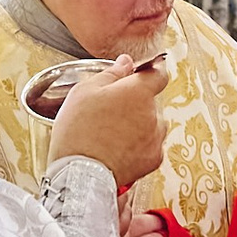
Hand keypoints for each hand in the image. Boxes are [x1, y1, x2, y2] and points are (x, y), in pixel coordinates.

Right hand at [48, 56, 169, 185]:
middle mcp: (153, 114)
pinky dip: (138, 146)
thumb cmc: (78, 132)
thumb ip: (111, 73)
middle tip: (109, 113)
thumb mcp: (84, 91)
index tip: (140, 75)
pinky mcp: (154, 159)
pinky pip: (150, 146)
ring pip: (152, 124)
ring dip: (138, 125)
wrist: (80, 174)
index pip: (158, 74)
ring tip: (111, 134)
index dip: (149, 73)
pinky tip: (117, 149)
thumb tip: (126, 62)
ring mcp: (155, 138)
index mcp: (138, 92)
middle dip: (135, 104)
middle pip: (150, 102)